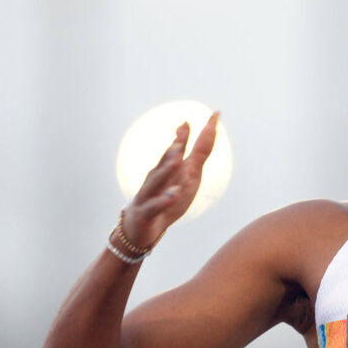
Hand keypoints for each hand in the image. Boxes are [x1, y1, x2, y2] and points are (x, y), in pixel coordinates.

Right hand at [120, 112, 219, 248]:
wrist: (140, 230)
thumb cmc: (166, 199)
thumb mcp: (187, 175)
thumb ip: (197, 152)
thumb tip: (200, 125)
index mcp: (166, 169)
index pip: (177, 149)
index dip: (188, 134)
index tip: (207, 117)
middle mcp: (156, 178)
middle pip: (165, 161)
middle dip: (175, 146)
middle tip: (184, 130)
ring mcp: (149, 195)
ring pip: (157, 180)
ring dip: (167, 168)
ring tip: (177, 157)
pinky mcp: (145, 214)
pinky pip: (154, 207)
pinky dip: (163, 200)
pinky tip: (174, 194)